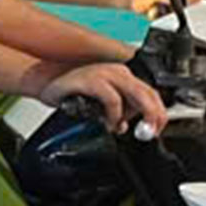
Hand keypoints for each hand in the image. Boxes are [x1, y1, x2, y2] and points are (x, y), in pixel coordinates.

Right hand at [39, 61, 168, 135]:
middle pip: (148, 94)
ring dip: (133, 116)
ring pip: (135, 94)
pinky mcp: (92, 79)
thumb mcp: (102, 104)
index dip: (158, 114)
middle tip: (149, 132)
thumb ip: (119, 112)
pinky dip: (114, 114)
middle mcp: (118, 72)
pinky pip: (112, 98)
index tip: (156, 130)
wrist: (47, 82)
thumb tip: (128, 126)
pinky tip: (108, 122)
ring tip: (121, 128)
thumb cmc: (73, 92)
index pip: (151, 94)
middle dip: (153, 116)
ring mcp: (105, 74)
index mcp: (124, 76)